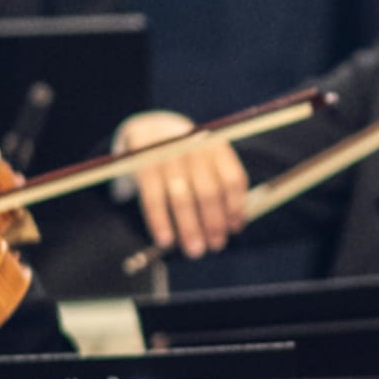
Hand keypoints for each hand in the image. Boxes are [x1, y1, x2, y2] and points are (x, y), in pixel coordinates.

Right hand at [117, 110, 251, 257]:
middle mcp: (193, 146)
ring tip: (195, 251)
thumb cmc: (184, 156)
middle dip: (214, 224)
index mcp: (215, 145)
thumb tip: (233, 227)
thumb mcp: (204, 160)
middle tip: (215, 246)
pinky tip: (166, 240)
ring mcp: (167, 154)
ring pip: (182, 198)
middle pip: (209, 192)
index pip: (232, 179)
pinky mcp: (143, 162)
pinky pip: (153, 198)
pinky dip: (160, 222)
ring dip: (190, 228)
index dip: (236, 207)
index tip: (235, 229)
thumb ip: (219, 186)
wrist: (147, 128)